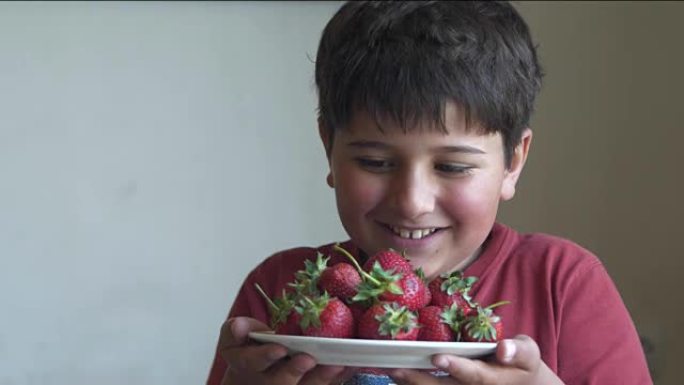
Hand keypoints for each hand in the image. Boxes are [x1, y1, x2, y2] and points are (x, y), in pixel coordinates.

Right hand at [218, 316, 352, 384]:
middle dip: (294, 371)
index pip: (250, 362)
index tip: (279, 348)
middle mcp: (265, 383)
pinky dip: (337, 379)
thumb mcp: (235, 338)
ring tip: (337, 364)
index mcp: (245, 365)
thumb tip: (241, 329)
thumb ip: (236, 330)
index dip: (264, 356)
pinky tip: (351, 367)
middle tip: (309, 359)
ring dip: (320, 379)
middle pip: (279, 382)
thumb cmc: (249, 351)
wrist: (253, 379)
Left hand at [388, 335, 563, 384]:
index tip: (438, 358)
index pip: (474, 376)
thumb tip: (504, 348)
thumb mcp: (529, 353)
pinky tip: (398, 378)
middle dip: (419, 381)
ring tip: (390, 372)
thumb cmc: (521, 364)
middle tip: (396, 368)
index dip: (456, 368)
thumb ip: (518, 350)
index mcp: (494, 380)